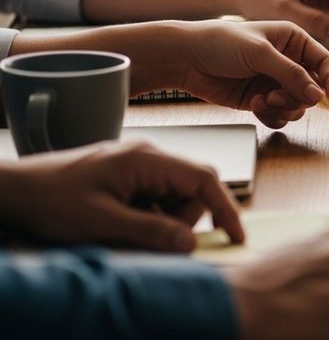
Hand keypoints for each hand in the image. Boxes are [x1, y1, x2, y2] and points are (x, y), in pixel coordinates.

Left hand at [0, 142, 242, 251]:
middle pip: (192, 189)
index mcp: (147, 159)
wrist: (13, 190)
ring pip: (174, 197)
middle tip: (155, 241)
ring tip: (126, 232)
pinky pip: (155, 199)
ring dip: (163, 221)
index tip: (236, 235)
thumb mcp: (101, 221)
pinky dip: (149, 217)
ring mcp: (138, 166)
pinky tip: (121, 225)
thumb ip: (148, 231)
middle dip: (184, 219)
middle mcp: (148, 157)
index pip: (204, 178)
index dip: (226, 207)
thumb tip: (190, 242)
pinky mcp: (128, 177)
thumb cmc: (50, 200)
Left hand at [173, 20, 328, 127]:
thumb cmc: (220, 43)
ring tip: (261, 100)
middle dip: (297, 97)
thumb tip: (318, 95)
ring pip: (298, 106)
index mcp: (294, 40)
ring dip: (283, 108)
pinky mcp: (263, 100)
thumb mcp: (260, 53)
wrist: (185, 58)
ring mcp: (276, 82)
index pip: (324, 62)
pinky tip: (254, 105)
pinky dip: (271, 116)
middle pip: (313, 89)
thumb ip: (291, 74)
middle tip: (276, 96)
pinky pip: (281, 116)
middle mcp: (289, 62)